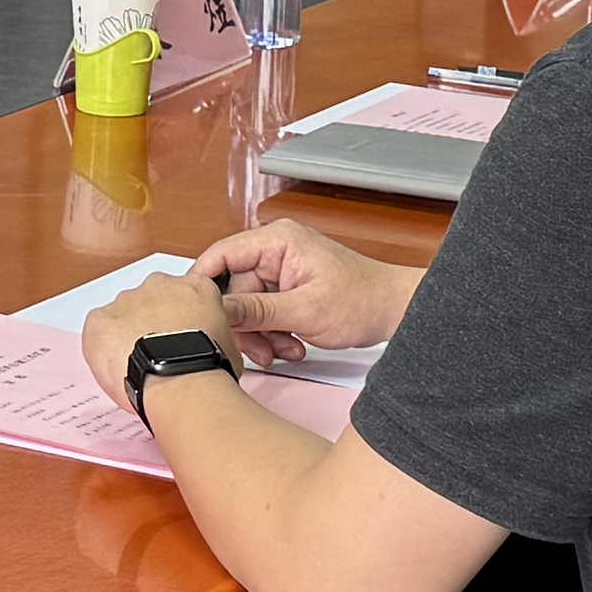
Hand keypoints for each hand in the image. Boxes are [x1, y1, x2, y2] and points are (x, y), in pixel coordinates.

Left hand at [82, 265, 231, 401]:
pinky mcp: (100, 319)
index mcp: (196, 287)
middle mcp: (160, 285)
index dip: (180, 320)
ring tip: (138, 365)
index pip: (184, 295)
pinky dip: (103, 348)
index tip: (179, 338)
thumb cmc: (206, 367)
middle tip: (157, 354)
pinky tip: (117, 367)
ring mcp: (127, 300)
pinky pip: (97, 331)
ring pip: (122, 315)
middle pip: (150, 301)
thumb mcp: (228, 344)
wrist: (180, 379)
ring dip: (127, 335)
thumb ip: (213, 334)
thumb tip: (209, 350)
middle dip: (151, 324)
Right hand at [191, 213, 410, 355]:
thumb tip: (218, 311)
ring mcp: (281, 270)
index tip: (197, 315)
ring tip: (285, 349)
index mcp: (277, 241)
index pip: (220, 256)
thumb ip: (256, 310)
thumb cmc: (363, 300)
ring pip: (248, 307)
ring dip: (264, 335)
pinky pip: (264, 313)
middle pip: (234, 290)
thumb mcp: (305, 310)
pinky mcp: (287, 288)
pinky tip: (292, 345)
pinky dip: (274, 334)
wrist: (394, 311)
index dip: (203, 285)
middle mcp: (275, 251)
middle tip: (263, 349)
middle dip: (248, 325)